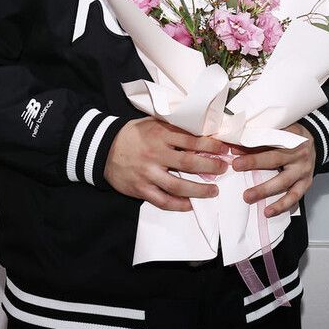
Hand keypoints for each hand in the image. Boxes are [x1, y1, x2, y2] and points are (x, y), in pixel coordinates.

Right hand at [104, 117, 229, 211]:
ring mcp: (147, 173)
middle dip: (210, 167)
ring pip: (178, 185)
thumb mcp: (152, 123)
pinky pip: (162, 200)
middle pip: (188, 162)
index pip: (191, 140)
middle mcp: (155, 153)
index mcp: (160, 134)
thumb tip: (201, 129)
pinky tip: (190, 205)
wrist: (103, 148)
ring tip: (213, 191)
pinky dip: (178, 205)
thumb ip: (173, 127)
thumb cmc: (133, 134)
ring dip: (199, 190)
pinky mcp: (140, 189)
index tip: (224, 149)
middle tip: (224, 168)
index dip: (211, 145)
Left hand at [228, 123, 315, 217]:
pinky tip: (268, 211)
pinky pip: (294, 197)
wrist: (317, 142)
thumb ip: (261, 138)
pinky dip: (281, 205)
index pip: (269, 140)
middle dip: (254, 163)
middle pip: (275, 159)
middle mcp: (298, 154)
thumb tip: (235, 146)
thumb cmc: (293, 136)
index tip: (235, 149)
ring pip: (283, 182)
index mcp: (291, 138)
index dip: (252, 144)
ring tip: (248, 197)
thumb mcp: (281, 131)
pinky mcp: (306, 184)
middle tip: (236, 166)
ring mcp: (303, 171)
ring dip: (265, 190)